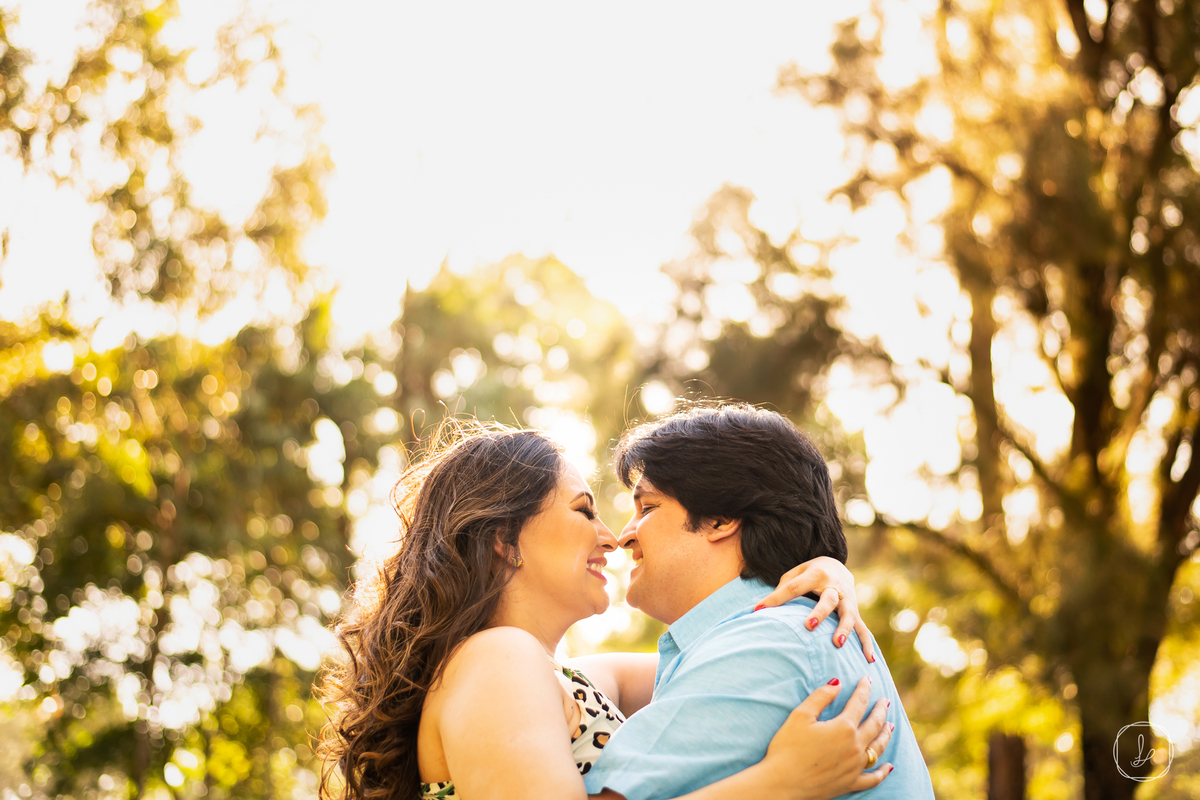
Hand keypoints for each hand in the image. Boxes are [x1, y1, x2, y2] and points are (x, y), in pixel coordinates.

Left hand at [754, 557, 876, 662]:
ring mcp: (848, 599)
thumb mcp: (795, 572)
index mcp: (815, 574)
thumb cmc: (809, 573)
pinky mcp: (855, 611)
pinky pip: (863, 628)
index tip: (759, 608)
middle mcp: (834, 586)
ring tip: (837, 643)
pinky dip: (867, 643)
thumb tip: (764, 608)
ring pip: (848, 614)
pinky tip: (868, 659)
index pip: (794, 586)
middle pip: (828, 599)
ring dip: (844, 629)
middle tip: (809, 626)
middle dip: (820, 612)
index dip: (776, 597)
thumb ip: (783, 587)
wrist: (837, 566)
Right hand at [758, 677, 892, 799]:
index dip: (864, 689)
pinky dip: (883, 772)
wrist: (782, 783)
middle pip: (874, 724)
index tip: (867, 679)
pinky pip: (873, 778)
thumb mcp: (800, 716)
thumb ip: (821, 697)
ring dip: (886, 735)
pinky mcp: (850, 783)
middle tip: (885, 700)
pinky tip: (888, 766)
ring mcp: (854, 767)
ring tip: (890, 726)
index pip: (859, 703)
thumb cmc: (787, 748)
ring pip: (878, 748)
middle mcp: (854, 747)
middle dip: (880, 710)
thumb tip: (837, 682)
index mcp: (843, 728)